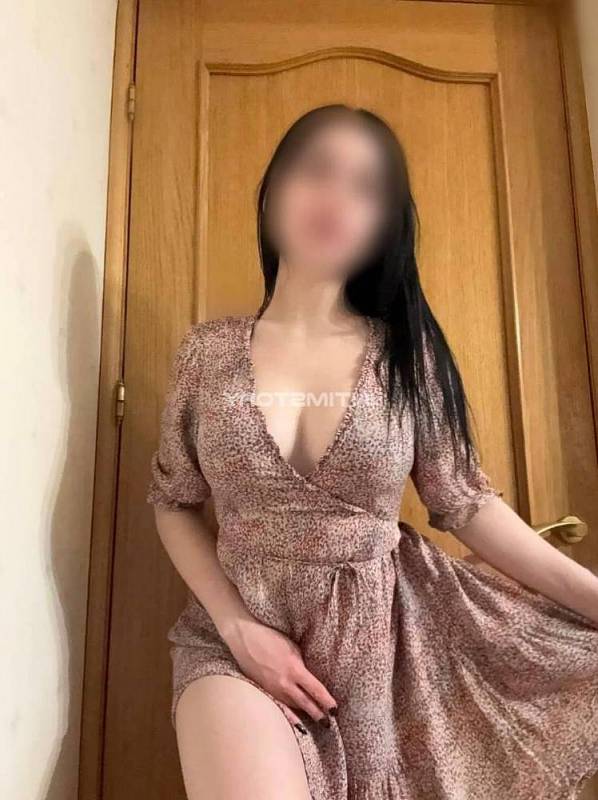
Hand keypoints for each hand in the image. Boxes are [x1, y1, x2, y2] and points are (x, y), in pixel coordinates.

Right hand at [221, 614, 337, 730]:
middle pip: (306, 703)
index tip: (335, 710)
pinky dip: (290, 716)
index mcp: (295, 669)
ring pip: (294, 706)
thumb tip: (309, 677)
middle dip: (319, 713)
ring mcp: (273, 689)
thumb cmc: (270, 638)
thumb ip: (301, 665)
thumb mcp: (292, 647)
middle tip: (329, 723)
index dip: (327, 701)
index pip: (316, 690)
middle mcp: (285, 683)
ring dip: (306, 713)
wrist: (245, 638)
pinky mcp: (264, 691)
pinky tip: (297, 725)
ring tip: (317, 721)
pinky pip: (280, 706)